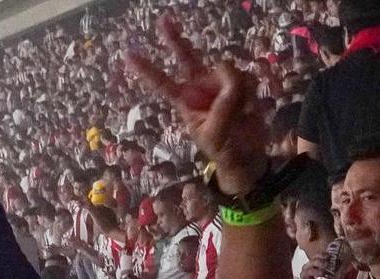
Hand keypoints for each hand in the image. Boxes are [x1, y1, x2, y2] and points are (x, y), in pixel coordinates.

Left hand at [127, 15, 268, 195]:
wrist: (249, 156)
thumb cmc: (225, 149)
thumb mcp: (216, 134)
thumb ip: (223, 105)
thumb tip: (230, 76)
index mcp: (186, 103)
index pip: (163, 84)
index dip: (147, 71)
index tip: (129, 56)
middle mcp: (200, 88)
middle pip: (186, 58)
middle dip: (175, 40)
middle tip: (163, 21)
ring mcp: (221, 84)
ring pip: (228, 70)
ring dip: (237, 89)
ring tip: (240, 113)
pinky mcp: (241, 84)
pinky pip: (247, 77)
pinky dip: (251, 92)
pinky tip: (250, 108)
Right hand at [298, 251, 335, 278]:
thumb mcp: (328, 277)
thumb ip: (335, 272)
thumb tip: (348, 267)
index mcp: (312, 265)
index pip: (316, 257)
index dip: (322, 255)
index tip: (329, 256)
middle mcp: (307, 269)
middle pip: (312, 262)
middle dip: (320, 262)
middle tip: (327, 264)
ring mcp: (304, 276)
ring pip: (310, 271)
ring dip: (318, 272)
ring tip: (325, 273)